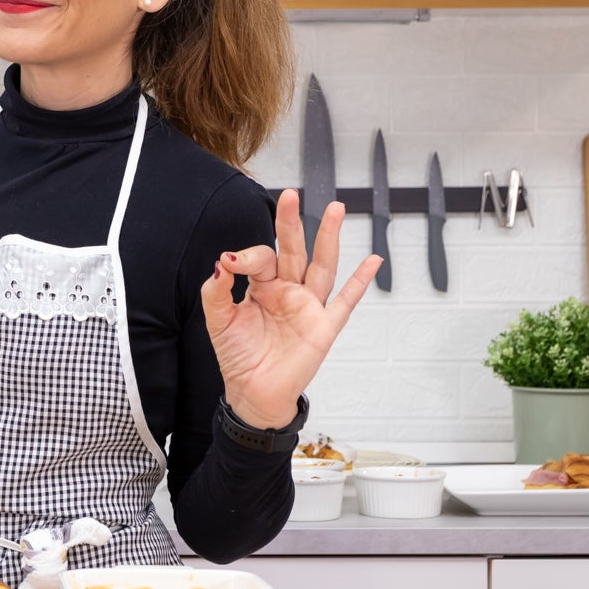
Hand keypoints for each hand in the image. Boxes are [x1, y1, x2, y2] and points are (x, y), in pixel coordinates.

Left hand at [200, 189, 381, 427]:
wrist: (252, 393)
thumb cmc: (238, 356)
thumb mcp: (218, 322)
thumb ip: (217, 292)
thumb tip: (221, 262)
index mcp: (263, 287)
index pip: (261, 258)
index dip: (247, 257)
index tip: (230, 264)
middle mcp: (288, 291)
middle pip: (294, 250)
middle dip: (292, 223)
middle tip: (291, 194)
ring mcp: (308, 307)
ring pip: (322, 266)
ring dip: (329, 238)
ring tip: (335, 209)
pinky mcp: (323, 328)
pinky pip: (345, 302)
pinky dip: (360, 283)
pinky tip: (372, 261)